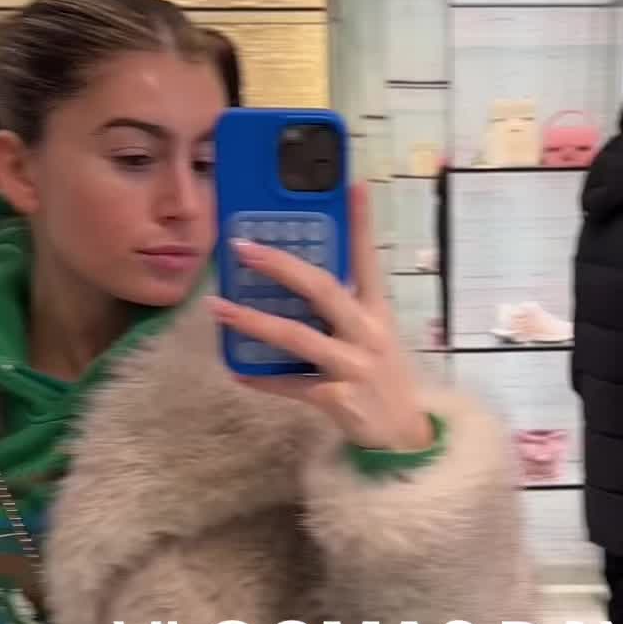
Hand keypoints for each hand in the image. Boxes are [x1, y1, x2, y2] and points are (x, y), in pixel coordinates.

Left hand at [207, 184, 432, 452]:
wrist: (404, 440)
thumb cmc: (383, 382)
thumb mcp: (375, 339)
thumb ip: (345, 312)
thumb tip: (300, 283)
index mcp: (378, 314)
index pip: (370, 260)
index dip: (362, 223)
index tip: (353, 184)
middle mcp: (369, 334)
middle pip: (323, 290)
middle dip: (280, 265)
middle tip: (242, 246)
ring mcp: (354, 367)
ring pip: (298, 337)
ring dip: (254, 321)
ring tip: (218, 307)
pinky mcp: (339, 400)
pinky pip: (292, 385)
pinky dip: (264, 379)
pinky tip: (238, 370)